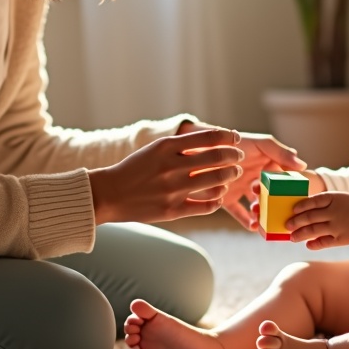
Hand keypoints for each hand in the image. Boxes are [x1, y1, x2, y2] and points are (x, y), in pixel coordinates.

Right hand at [89, 128, 244, 224]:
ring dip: (229, 178)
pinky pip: (207, 206)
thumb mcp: (156, 149)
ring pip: (216, 182)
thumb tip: (214, 140)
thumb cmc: (135, 168)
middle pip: (218, 158)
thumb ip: (183, 145)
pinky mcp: (173, 210)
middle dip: (234, 157)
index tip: (236, 140)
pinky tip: (219, 196)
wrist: (109, 194)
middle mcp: (171, 167)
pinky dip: (217, 200)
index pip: (209, 137)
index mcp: (167, 147)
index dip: (229, 138)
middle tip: (238, 158)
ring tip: (231, 176)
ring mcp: (173, 190)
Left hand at [180, 124, 305, 229]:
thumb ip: (280, 152)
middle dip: (274, 205)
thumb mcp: (260, 144)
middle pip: (271, 197)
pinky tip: (253, 226)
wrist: (204, 147)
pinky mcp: (227, 199)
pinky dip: (246, 221)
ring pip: (257, 207)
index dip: (288, 190)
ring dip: (262, 213)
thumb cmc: (235, 142)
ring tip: (262, 215)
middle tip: (275, 209)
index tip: (292, 198)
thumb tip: (302, 165)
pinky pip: (239, 213)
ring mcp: (242, 190)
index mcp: (267, 167)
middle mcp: (256, 179)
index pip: (282, 181)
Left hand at [286, 191, 348, 249]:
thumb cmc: (347, 206)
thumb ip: (320, 202)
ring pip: (314, 231)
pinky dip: (315, 244)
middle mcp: (334, 212)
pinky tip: (307, 244)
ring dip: (301, 234)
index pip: (313, 201)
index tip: (292, 210)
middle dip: (296, 222)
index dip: (301, 206)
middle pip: (310, 217)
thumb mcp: (337, 198)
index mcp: (333, 198)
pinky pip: (325, 242)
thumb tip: (298, 211)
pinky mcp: (341, 239)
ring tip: (292, 238)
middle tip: (287, 226)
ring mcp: (338, 226)